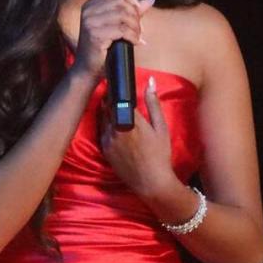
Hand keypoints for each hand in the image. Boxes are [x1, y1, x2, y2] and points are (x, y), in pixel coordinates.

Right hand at [70, 0, 154, 78]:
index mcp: (90, 5)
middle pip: (120, 1)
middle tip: (139, 28)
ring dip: (135, 27)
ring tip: (137, 36)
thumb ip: (131, 11)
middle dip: (135, 14)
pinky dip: (133, 36)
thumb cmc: (102, 48)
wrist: (87, 69)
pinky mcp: (95, 35)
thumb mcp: (115, 25)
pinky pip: (122, 30)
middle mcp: (88, 11)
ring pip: (123, 15)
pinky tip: (134, 42)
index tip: (135, 7)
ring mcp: (90, 23)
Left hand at [100, 75, 176, 197]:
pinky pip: (101, 132)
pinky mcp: (104, 149)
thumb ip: (153, 103)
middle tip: (115, 98)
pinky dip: (105, 127)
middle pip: (106, 107)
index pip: (116, 97)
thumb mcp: (161, 127)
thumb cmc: (160, 154)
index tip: (116, 86)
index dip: (114, 91)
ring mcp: (108, 139)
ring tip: (114, 112)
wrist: (151, 181)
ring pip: (102, 119)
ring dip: (106, 113)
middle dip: (109, 101)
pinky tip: (114, 128)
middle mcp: (116, 128)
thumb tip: (151, 81)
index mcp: (131, 119)